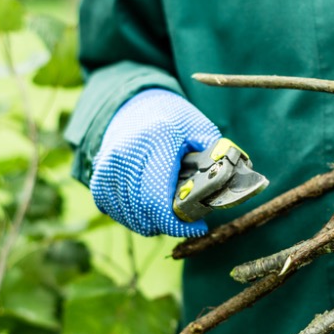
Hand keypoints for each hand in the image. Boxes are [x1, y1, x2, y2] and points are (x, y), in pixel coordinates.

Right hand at [90, 89, 221, 236]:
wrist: (133, 106)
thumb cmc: (171, 119)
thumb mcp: (199, 127)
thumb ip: (215, 153)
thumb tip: (234, 179)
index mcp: (153, 142)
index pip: (158, 199)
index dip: (178, 223)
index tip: (199, 227)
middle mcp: (124, 157)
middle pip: (145, 213)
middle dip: (171, 223)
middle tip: (190, 220)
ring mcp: (107, 171)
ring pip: (132, 217)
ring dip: (154, 223)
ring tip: (172, 211)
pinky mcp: (98, 182)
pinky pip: (118, 213)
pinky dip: (137, 217)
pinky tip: (151, 208)